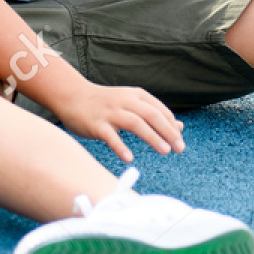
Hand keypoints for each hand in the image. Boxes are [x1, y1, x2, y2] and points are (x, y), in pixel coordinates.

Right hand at [52, 81, 185, 161]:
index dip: (172, 125)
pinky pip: (110, 136)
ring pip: (135, 123)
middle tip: (180, 148)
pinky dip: (120, 146)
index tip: (180, 141)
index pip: (159, 110)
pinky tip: (129, 158)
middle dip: (168, 131)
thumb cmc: (106, 103)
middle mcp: (125, 101)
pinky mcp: (96, 124)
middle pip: (151, 115)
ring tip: (165, 151)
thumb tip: (179, 127)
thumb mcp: (132, 104)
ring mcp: (111, 112)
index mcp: (136, 96)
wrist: (73, 96)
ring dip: (152, 137)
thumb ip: (154, 114)